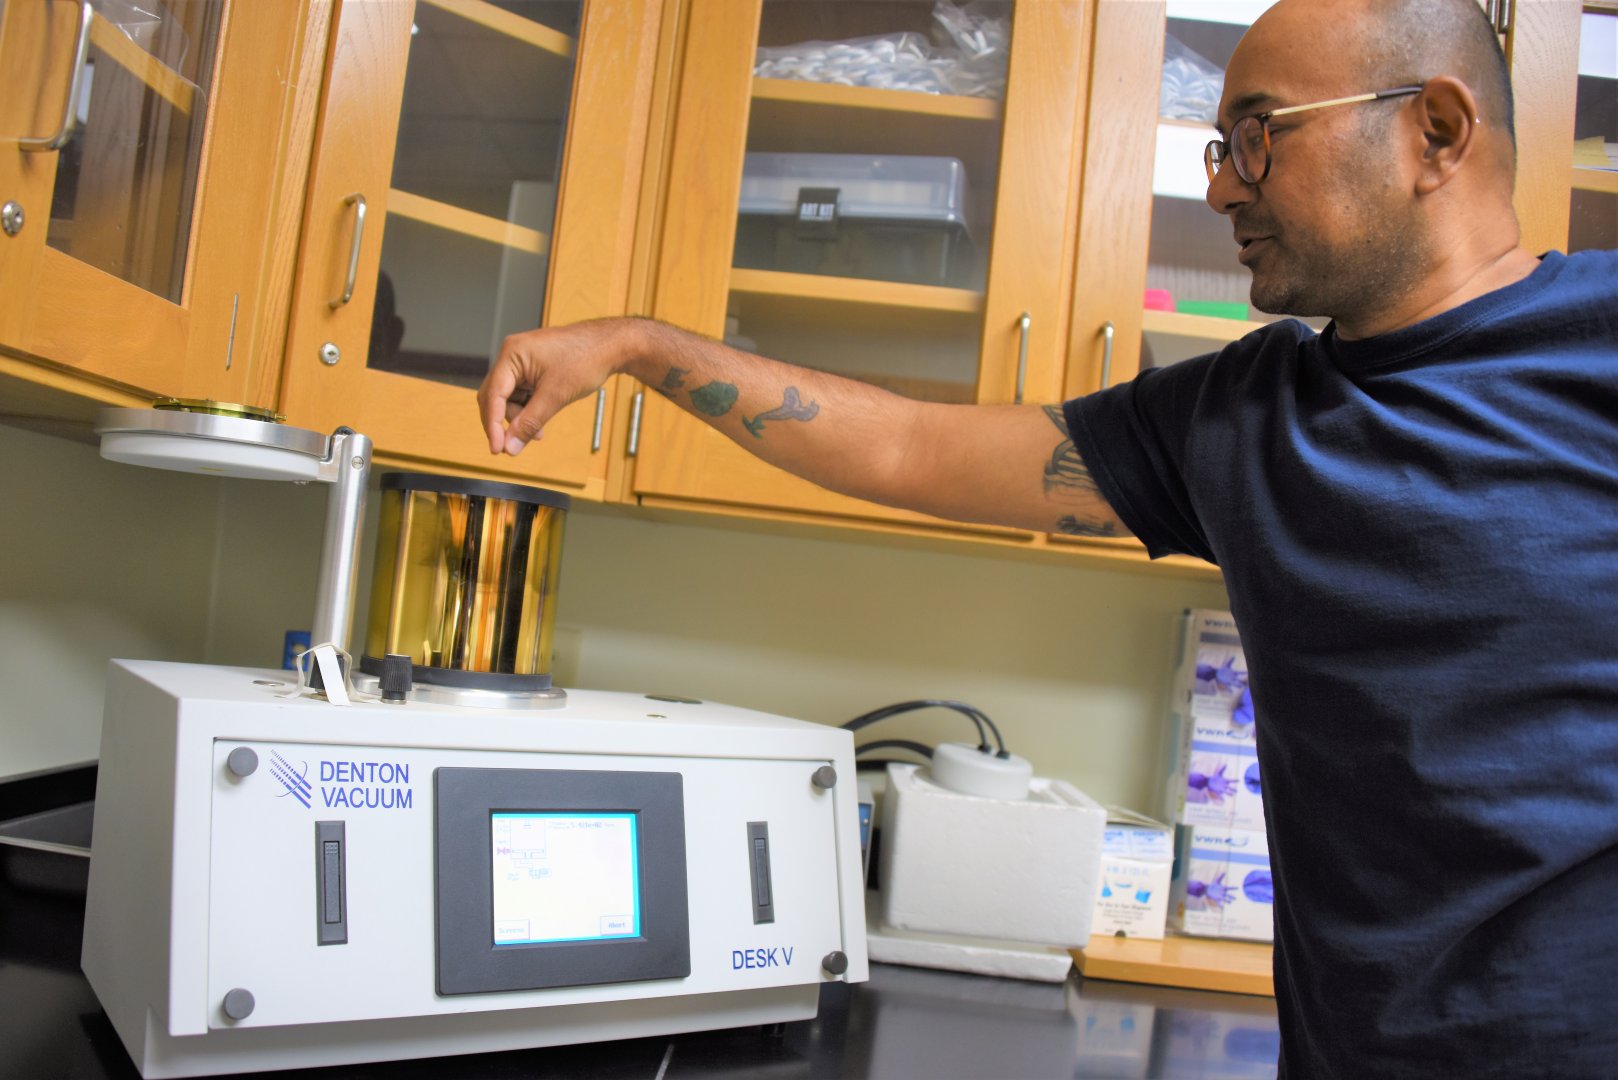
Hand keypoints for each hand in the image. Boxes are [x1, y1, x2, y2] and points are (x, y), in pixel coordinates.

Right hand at [478, 320, 635, 455]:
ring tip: (538, 433)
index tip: (497, 449)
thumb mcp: (556, 396)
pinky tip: (540, 423)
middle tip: (512, 447)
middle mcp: (512, 356)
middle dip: (505, 422)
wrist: (610, 346)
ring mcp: (522, 363)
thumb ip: (530, 422)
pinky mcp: (532, 371)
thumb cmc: (586, 358)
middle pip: (495, 397)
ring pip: (508, 399)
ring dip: (519, 419)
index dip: (492, 425)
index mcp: (512, 354)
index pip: (492, 395)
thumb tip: (511, 446)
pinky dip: (528, 411)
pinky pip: (521, 395)